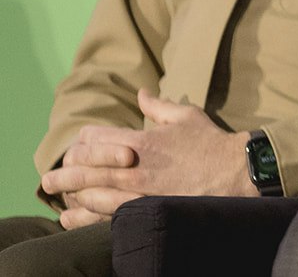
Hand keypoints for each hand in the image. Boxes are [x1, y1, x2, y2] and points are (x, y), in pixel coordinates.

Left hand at [41, 91, 254, 227]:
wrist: (234, 173)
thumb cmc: (211, 143)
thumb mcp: (186, 116)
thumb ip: (158, 106)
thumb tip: (141, 94)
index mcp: (140, 140)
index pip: (92, 139)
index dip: (82, 142)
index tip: (79, 148)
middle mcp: (132, 167)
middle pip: (82, 169)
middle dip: (62, 174)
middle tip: (49, 179)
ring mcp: (136, 192)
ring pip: (87, 194)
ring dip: (69, 195)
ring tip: (58, 197)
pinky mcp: (143, 211)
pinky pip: (103, 217)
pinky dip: (82, 218)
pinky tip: (72, 218)